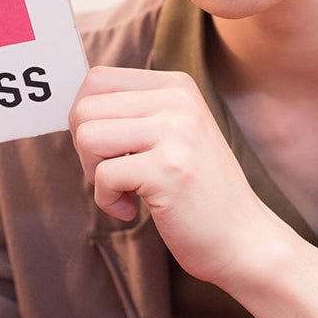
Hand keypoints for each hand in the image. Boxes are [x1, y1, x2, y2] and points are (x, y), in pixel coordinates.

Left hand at [68, 66, 288, 284]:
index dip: (86, 118)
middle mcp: (178, 101)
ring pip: (87, 136)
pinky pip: (102, 176)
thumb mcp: (173, 135)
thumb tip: (75, 108)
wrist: (242, 239)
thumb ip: (133, 114)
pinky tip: (133, 210)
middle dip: (86, 148)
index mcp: (177, 86)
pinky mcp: (168, 170)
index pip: (98, 79)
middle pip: (85, 107)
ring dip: (94, 173)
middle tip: (113, 174)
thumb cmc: (197, 192)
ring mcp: (176, 132)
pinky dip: (107, 200)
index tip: (109, 149)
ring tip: (124, 189)